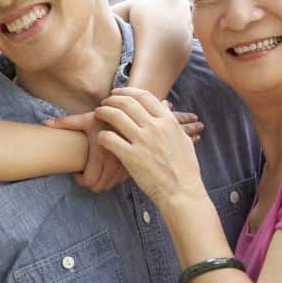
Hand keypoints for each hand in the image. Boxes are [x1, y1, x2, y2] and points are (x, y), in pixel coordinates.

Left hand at [46, 111, 128, 192]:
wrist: (131, 117)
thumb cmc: (106, 118)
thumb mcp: (86, 119)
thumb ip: (66, 122)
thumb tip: (45, 123)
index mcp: (101, 155)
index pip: (89, 181)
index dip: (80, 179)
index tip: (77, 171)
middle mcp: (114, 163)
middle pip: (99, 187)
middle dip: (89, 182)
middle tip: (84, 172)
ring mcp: (124, 166)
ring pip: (109, 186)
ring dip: (100, 181)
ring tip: (95, 170)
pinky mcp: (132, 166)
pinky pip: (119, 181)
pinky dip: (112, 179)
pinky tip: (107, 168)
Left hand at [93, 87, 207, 207]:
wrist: (181, 191)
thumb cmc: (184, 167)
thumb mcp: (182, 138)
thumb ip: (171, 120)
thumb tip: (163, 104)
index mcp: (168, 121)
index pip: (144, 96)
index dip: (127, 91)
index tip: (118, 93)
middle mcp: (155, 127)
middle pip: (127, 102)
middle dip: (112, 99)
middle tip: (105, 103)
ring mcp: (142, 141)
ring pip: (115, 116)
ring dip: (103, 112)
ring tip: (98, 114)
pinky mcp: (130, 157)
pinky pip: (108, 139)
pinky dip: (101, 135)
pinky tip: (100, 138)